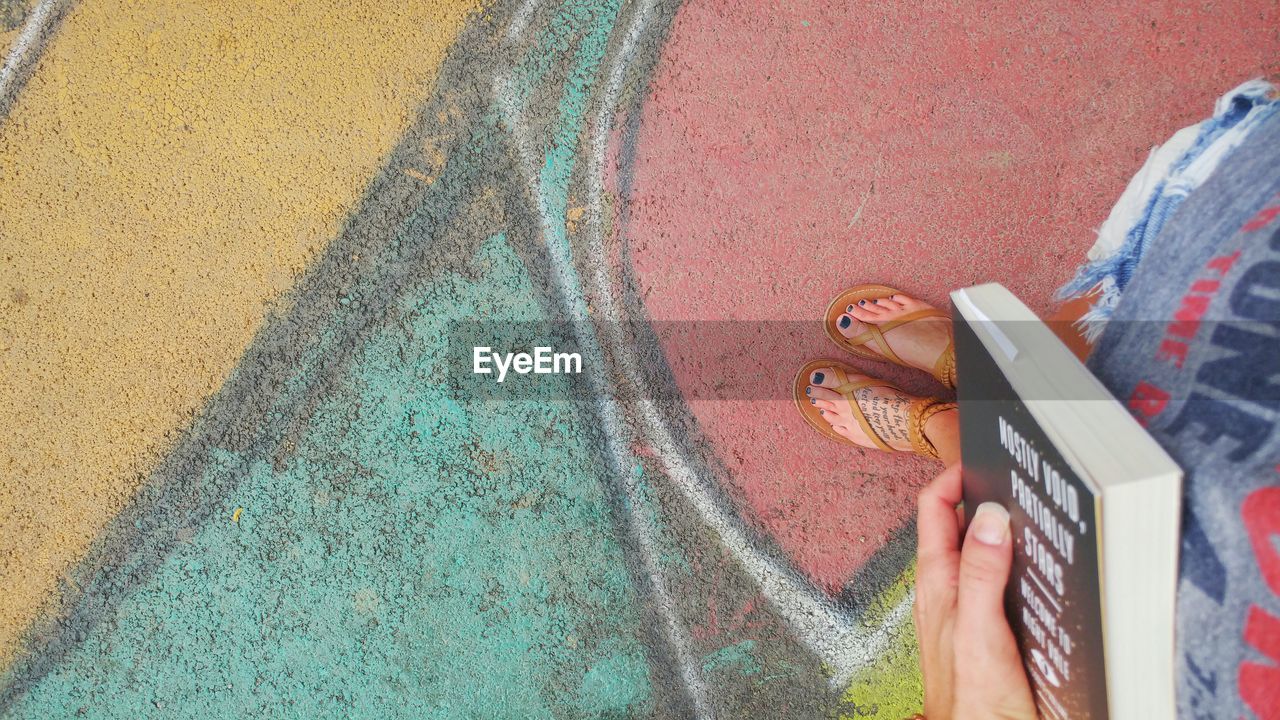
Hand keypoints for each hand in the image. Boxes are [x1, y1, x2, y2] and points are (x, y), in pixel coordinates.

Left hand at [914, 464, 1037, 719]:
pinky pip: (1002, 583)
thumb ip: (982, 573)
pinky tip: (1043, 571)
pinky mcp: (990, 628)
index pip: (935, 509)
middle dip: (988, 499)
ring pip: (984, 553)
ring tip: (1038, 518)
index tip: (985, 461)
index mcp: (938, 582)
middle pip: (962, 526)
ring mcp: (968, 608)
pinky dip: (1021, 567)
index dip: (955, 478)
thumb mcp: (979, 630)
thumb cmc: (973, 701)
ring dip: (1008, 534)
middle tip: (1022, 484)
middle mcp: (949, 590)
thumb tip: (991, 517)